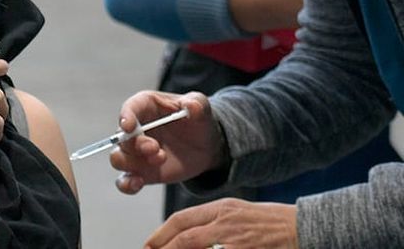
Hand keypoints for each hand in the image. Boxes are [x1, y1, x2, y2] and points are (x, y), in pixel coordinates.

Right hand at [110, 90, 223, 193]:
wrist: (205, 146)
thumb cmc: (198, 120)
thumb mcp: (201, 107)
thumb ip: (197, 103)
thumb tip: (191, 106)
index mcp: (146, 106)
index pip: (130, 108)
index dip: (126, 117)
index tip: (128, 126)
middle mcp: (135, 129)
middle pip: (122, 137)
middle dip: (135, 144)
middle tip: (156, 149)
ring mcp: (136, 152)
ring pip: (118, 158)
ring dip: (131, 163)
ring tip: (159, 161)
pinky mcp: (141, 171)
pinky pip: (124, 180)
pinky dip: (126, 184)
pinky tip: (137, 184)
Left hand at [144, 199, 298, 248]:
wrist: (303, 227)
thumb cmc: (271, 221)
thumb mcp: (237, 212)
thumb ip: (212, 220)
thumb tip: (187, 233)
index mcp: (221, 208)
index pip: (181, 219)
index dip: (161, 233)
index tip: (148, 244)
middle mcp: (226, 222)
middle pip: (185, 238)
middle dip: (164, 248)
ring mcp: (236, 241)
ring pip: (196, 248)